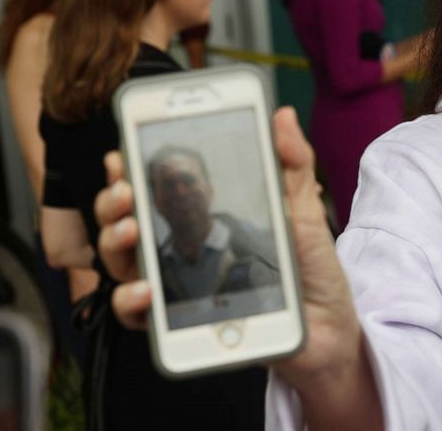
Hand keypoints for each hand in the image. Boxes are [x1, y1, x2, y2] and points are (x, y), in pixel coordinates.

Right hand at [94, 108, 374, 394]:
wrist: (328, 326)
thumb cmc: (311, 268)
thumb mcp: (303, 210)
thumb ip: (292, 164)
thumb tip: (284, 116)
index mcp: (205, 219)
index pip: (156, 191)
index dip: (130, 172)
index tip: (121, 155)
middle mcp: (183, 249)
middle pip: (127, 221)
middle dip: (114, 201)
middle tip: (126, 192)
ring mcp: (178, 286)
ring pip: (123, 262)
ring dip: (115, 242)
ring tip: (130, 231)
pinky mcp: (182, 324)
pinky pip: (140, 315)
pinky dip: (131, 300)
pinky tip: (145, 289)